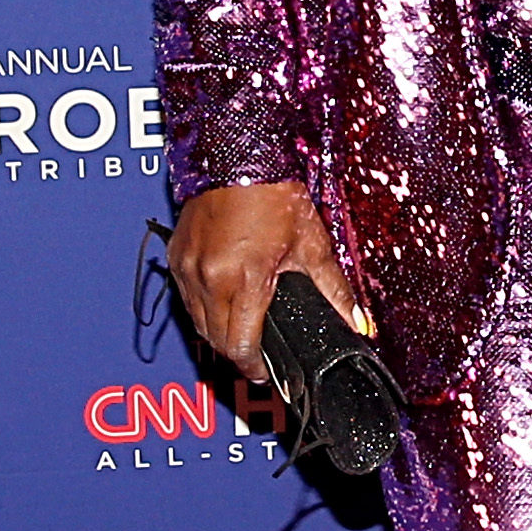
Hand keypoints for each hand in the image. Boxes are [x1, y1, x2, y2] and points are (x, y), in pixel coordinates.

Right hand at [165, 182, 370, 382]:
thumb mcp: (312, 244)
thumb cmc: (272, 193)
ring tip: (244, 331)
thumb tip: (355, 322)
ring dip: (219, 334)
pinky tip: (224, 301)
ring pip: (198, 323)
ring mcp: (187, 268)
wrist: (239, 156)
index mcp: (242, 280)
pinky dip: (204, 308)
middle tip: (260, 355)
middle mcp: (207, 278)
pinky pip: (187, 299)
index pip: (240, 346)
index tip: (267, 374)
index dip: (255, 368)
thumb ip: (333, 290)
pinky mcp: (176, 257)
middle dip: (238, 353)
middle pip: (216, 341)